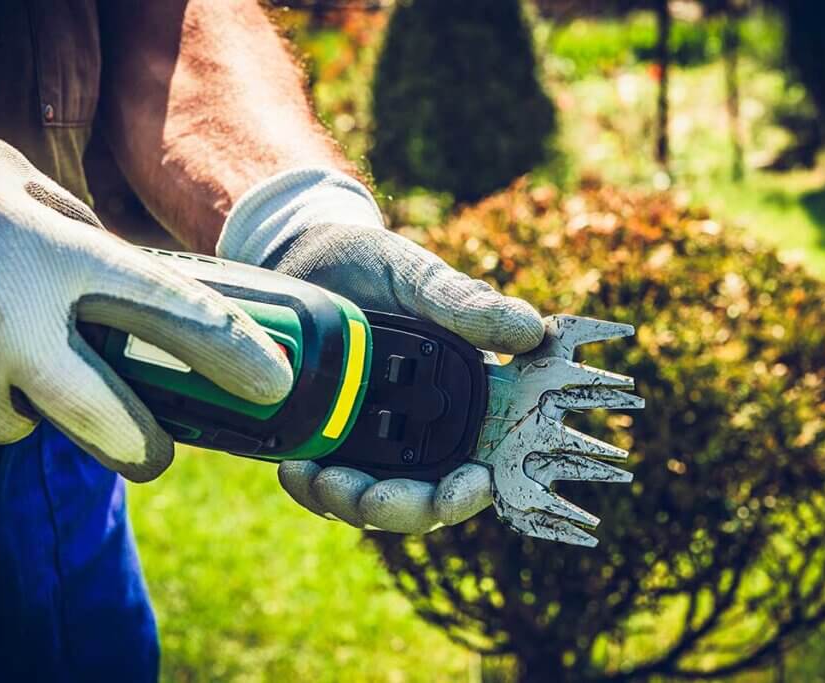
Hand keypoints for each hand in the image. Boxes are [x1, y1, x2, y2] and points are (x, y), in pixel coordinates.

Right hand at [0, 129, 291, 481]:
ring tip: (1, 344)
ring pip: (25, 422)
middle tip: (155, 451)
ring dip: (28, 400)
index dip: (234, 351)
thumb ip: (87, 239)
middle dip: (143, 446)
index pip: (173, 311)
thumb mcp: (25, 187)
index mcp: (57, 253)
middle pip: (111, 420)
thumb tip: (145, 290)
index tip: (275, 382)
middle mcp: (13, 318)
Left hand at [219, 168, 544, 532]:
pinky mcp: (328, 437)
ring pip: (371, 500)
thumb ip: (465, 304)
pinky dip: (312, 486)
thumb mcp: (418, 278)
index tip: (459, 492)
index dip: (472, 489)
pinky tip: (294, 467)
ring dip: (350, 503)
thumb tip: (530, 329)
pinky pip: (324, 482)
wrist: (305, 256)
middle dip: (398, 508)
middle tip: (368, 497)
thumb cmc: (374, 264)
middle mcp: (421, 427)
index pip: (480, 464)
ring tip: (317, 478)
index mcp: (462, 395)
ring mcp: (372, 438)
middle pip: (422, 498)